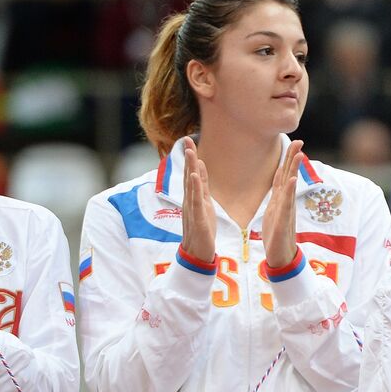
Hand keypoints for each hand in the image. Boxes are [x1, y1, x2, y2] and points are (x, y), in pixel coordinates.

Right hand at [180, 136, 216, 262]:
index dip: (191, 156)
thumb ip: (201, 186)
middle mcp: (190, 200)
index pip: (192, 173)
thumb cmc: (201, 229)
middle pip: (189, 175)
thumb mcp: (204, 204)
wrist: (197, 252)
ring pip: (191, 185)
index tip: (189, 139)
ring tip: (190, 152)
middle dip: (189, 157)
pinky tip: (193, 176)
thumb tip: (198, 168)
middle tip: (186, 139)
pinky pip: (196, 200)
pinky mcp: (197, 218)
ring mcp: (192, 208)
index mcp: (194, 197)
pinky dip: (194, 187)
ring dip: (190, 167)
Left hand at [263, 140, 303, 269]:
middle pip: (290, 176)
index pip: (284, 175)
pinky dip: (290, 191)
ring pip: (290, 186)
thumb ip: (278, 198)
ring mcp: (286, 211)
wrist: (281, 257)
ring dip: (294, 170)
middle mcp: (285, 202)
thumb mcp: (274, 213)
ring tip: (299, 154)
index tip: (293, 143)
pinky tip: (293, 180)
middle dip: (293, 158)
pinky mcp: (284, 221)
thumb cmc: (276, 236)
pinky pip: (287, 204)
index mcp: (280, 200)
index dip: (288, 160)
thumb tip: (281, 185)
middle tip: (300, 141)